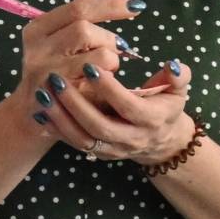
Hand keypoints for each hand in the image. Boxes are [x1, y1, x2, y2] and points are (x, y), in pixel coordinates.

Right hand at [14, 0, 142, 122]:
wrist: (32, 117)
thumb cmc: (53, 75)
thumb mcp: (55, 43)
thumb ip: (72, 20)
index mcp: (37, 29)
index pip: (78, 8)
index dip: (110, 5)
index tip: (136, 5)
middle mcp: (37, 49)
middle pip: (85, 28)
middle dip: (109, 38)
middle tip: (116, 49)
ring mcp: (46, 74)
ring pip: (97, 55)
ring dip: (111, 60)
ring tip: (106, 69)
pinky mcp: (60, 98)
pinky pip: (98, 82)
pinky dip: (107, 79)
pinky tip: (101, 83)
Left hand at [37, 55, 193, 164]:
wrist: (161, 140)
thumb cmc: (166, 106)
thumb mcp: (179, 91)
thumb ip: (179, 77)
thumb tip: (174, 66)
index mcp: (152, 120)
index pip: (129, 107)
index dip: (109, 89)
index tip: (90, 66)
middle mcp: (131, 138)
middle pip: (100, 126)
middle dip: (76, 104)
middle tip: (56, 79)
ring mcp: (113, 149)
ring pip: (83, 138)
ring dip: (60, 118)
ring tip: (43, 94)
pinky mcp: (97, 152)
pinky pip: (74, 143)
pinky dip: (55, 128)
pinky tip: (39, 111)